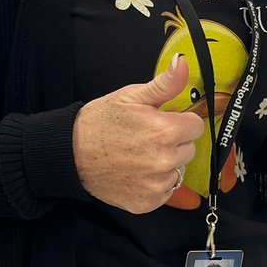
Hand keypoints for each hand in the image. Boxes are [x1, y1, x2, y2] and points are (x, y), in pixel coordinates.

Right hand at [72, 57, 205, 213]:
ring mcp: (156, 185)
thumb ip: (164, 84)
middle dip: (173, 143)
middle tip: (147, 138)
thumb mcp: (131, 96)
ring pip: (178, 172)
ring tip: (139, 156)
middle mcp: (164, 161)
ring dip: (165, 165)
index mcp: (165, 132)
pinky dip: (155, 184)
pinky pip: (165, 192)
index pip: (196, 126)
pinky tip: (136, 172)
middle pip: (189, 149)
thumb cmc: (98, 123)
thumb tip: (183, 65)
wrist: (70, 153)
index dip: (180, 121)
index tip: (163, 122)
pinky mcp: (146, 202)